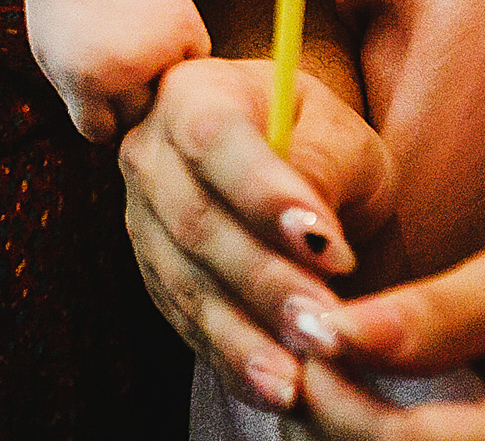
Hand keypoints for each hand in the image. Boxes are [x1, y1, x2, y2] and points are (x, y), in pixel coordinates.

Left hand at [21, 0, 208, 143]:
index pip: (100, 132)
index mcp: (83, 81)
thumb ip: (80, 100)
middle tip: (117, 63)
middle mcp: (124, 70)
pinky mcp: (189, 30)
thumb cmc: (62, 3)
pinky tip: (157, 33)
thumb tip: (123, 139)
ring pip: (170, 96)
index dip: (98, 113)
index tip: (95, 88)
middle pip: (137, 119)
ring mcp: (160, 50)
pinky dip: (181, 58)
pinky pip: (193, 68)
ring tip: (136, 45)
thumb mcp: (50, 58)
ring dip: (159, 80)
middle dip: (129, 100)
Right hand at [118, 57, 393, 412]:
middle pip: (193, 221)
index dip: (264, 194)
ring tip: (301, 376)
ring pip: (184, 281)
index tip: (329, 246)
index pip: (214, 139)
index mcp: (193, 94)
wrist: (288, 165)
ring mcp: (141, 220)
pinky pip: (185, 325)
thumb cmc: (319, 141)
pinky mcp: (154, 278)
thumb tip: (312, 228)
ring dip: (243, 334)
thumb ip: (326, 163)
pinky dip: (232, 361)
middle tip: (324, 324)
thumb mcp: (342, 133)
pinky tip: (276, 389)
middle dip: (262, 280)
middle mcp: (149, 154)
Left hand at [301, 244, 484, 438]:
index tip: (309, 333)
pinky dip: (360, 443)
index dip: (333, 397)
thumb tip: (331, 329)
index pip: (404, 446)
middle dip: (322, 421)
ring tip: (329, 377)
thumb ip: (434, 311)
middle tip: (307, 356)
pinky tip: (352, 413)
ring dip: (334, 437)